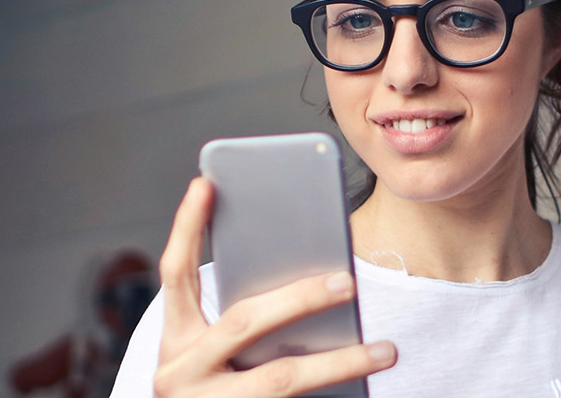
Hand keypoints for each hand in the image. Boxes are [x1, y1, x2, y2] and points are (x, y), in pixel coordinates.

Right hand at [152, 178, 396, 396]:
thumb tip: (311, 282)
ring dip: (340, 363)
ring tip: (386, 351)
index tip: (205, 184)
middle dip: (301, 298)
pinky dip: (333, 394)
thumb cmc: (215, 394)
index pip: (175, 275)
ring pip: (281, 379)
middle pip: (244, 322)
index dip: (185, 228)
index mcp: (174, 343)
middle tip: (349, 282)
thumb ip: (241, 326)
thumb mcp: (210, 357)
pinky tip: (369, 389)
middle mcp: (180, 373)